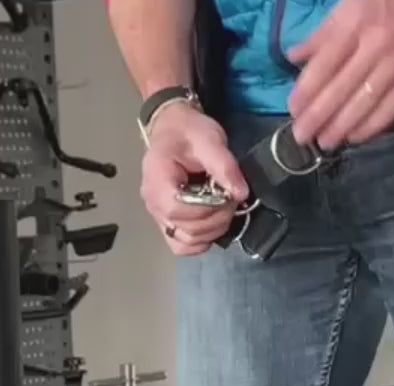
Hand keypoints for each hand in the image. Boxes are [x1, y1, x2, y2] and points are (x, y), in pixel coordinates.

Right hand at [140, 104, 248, 256]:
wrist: (174, 131)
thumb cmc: (187, 132)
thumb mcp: (209, 140)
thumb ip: (224, 166)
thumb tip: (240, 193)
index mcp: (157, 179)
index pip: (177, 209)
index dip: (206, 209)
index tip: (226, 194)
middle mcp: (153, 203)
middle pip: (184, 230)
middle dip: (215, 219)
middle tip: (231, 199)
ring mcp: (158, 217)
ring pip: (185, 242)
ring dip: (212, 231)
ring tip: (223, 208)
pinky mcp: (167, 224)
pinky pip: (182, 246)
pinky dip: (200, 241)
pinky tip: (212, 224)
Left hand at [287, 0, 393, 148]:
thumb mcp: (352, 1)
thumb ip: (323, 32)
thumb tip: (293, 56)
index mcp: (355, 23)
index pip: (322, 66)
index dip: (305, 93)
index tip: (293, 111)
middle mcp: (376, 45)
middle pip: (339, 91)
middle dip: (316, 118)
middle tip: (301, 136)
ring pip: (363, 105)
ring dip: (339, 129)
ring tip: (324, 142)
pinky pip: (390, 110)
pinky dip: (370, 127)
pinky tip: (354, 136)